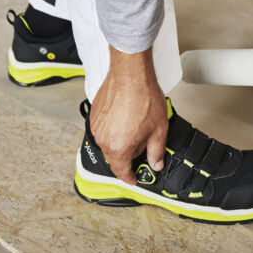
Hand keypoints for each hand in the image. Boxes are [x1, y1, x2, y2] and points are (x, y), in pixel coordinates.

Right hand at [90, 45, 167, 184]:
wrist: (130, 74)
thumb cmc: (144, 98)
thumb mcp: (158, 130)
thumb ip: (156, 151)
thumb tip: (155, 164)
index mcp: (119, 147)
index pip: (122, 171)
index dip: (129, 177)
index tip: (134, 178)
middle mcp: (104, 139)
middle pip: (115, 157)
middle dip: (128, 155)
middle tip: (143, 145)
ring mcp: (96, 126)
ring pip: (109, 143)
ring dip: (120, 141)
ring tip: (136, 126)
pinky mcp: (94, 115)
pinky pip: (103, 129)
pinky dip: (114, 129)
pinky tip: (126, 118)